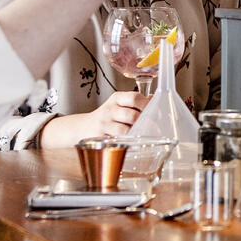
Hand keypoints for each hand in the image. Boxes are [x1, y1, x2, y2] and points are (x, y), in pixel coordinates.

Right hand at [36, 91, 150, 147]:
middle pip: (132, 115)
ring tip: (142, 135)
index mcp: (117, 98)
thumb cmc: (107, 116)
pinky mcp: (101, 137)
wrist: (84, 126)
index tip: (155, 111)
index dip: (147, 105)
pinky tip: (132, 142)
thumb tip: (154, 99)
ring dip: (136, 133)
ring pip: (126, 130)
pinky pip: (118, 141)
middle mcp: (110, 110)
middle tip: (152, 127)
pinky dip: (128, 142)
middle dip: (144, 122)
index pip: (134, 98)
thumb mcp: (119, 103)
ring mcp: (104, 124)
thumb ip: (135, 102)